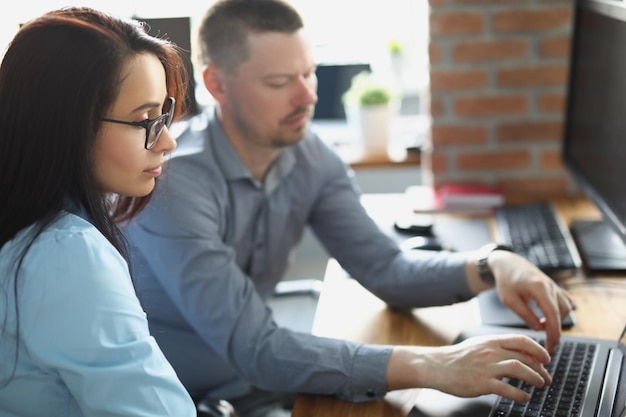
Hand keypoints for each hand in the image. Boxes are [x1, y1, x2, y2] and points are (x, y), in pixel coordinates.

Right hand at [387, 334, 551, 402]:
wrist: (436, 366)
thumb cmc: (457, 358)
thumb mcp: (478, 345)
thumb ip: (497, 347)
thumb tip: (518, 352)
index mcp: (491, 341)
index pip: (522, 340)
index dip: (538, 349)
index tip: (546, 358)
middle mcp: (491, 351)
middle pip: (524, 357)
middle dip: (540, 368)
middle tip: (546, 378)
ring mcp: (486, 367)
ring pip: (519, 369)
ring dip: (535, 378)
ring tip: (540, 385)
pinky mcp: (482, 383)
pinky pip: (507, 388)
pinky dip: (520, 394)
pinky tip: (525, 397)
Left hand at [489, 250, 574, 352]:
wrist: (508, 264)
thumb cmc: (506, 280)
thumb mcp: (509, 300)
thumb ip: (524, 314)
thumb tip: (538, 329)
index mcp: (539, 287)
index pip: (552, 313)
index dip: (554, 332)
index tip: (552, 345)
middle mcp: (550, 285)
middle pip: (562, 312)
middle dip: (556, 330)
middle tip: (548, 345)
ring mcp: (554, 285)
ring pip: (565, 307)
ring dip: (558, 320)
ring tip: (543, 328)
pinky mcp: (554, 287)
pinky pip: (565, 301)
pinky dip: (560, 312)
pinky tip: (547, 317)